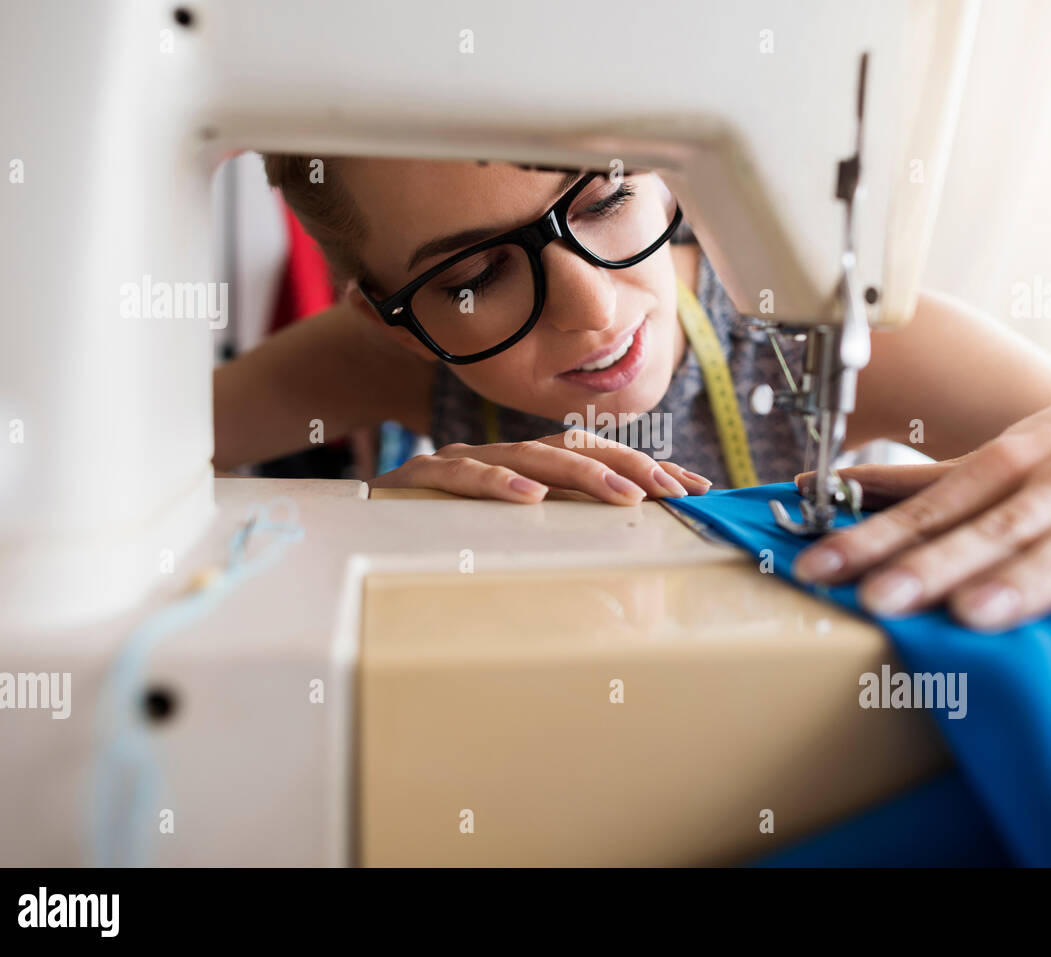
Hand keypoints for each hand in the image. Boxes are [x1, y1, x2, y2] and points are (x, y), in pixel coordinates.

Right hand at [368, 431, 711, 504]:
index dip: (647, 466)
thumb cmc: (438, 534)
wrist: (355, 524)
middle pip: (575, 448)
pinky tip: (527, 497)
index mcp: (526, 468)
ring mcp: (460, 463)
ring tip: (623, 497)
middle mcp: (500, 459)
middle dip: (629, 466)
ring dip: (581, 476)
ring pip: (529, 457)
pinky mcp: (419, 481)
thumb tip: (628, 567)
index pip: (598, 456)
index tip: (695, 487)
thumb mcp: (510, 537)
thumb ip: (558, 537)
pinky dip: (494, 484)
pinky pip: (459, 477)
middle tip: (673, 491)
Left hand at [793, 369, 1050, 675]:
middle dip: (940, 562)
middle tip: (883, 598)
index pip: (938, 502)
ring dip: (1035, 577)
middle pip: (999, 523)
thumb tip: (829, 487)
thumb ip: (929, 482)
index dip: (878, 536)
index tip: (823, 568)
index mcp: (1019, 455)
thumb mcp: (1008, 447)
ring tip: (981, 613)